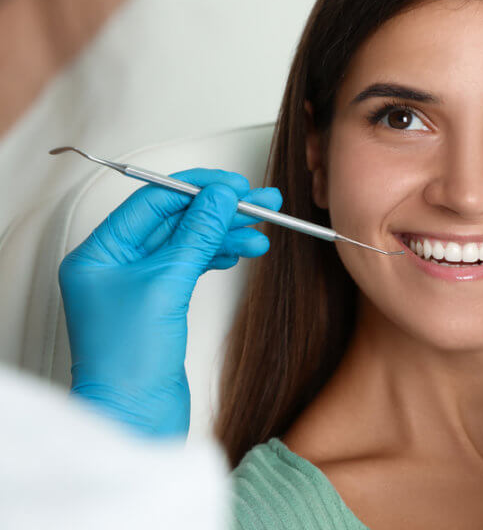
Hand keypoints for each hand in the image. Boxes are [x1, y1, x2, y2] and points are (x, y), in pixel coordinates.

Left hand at [58, 169, 281, 438]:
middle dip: (219, 212)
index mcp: (99, 253)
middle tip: (261, 203)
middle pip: (174, 221)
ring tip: (261, 235)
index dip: (198, 189)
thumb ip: (197, 234)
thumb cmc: (130, 362)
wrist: (135, 418)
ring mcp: (137, 286)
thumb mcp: (168, 284)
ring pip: (188, 243)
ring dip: (225, 235)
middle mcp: (115, 265)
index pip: (153, 202)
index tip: (236, 187)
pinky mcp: (159, 305)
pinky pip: (192, 265)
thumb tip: (219, 197)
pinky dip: (217, 256)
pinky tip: (239, 252)